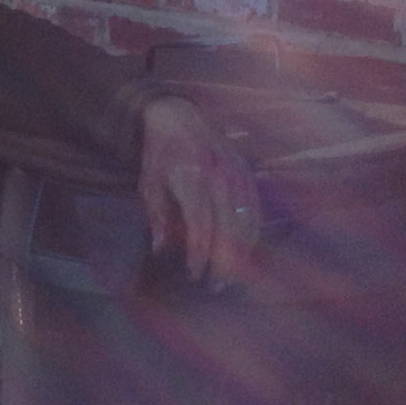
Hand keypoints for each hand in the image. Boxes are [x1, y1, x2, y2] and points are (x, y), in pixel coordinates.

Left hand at [137, 95, 259, 286]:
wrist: (179, 117)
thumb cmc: (160, 155)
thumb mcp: (149, 184)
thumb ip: (158, 217)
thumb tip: (162, 250)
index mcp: (191, 177)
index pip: (200, 224)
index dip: (199, 253)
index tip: (194, 274)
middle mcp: (218, 176)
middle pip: (227, 228)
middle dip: (223, 261)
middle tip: (215, 286)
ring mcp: (237, 174)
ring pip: (246, 222)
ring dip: (241, 254)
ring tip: (231, 277)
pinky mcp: (247, 174)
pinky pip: (256, 211)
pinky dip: (252, 235)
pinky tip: (244, 253)